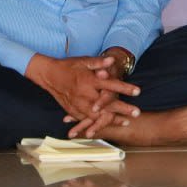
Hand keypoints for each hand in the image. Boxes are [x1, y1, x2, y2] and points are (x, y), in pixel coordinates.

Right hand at [25, 55, 139, 128]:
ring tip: (126, 121)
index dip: (125, 88)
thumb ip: (99, 62)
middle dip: (122, 109)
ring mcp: (78, 104)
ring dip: (112, 119)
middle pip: (107, 104)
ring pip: (98, 115)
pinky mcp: (72, 110)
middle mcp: (84, 94)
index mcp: (89, 80)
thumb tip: (112, 60)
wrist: (49, 74)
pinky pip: (86, 119)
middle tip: (137, 113)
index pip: (111, 85)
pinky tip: (107, 125)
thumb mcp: (84, 60)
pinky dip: (97, 123)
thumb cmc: (68, 66)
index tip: (138, 91)